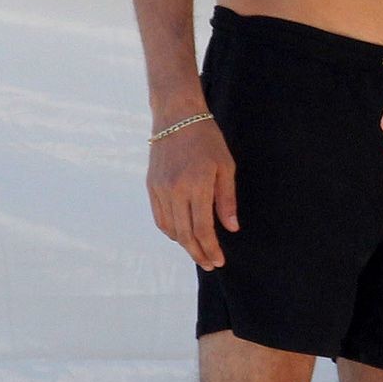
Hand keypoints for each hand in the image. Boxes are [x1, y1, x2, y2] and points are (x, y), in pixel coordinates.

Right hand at [147, 116, 237, 269]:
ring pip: (170, 228)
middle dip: (198, 253)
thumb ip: (226, 200)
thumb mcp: (225, 167)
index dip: (210, 248)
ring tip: (198, 252)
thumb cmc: (207, 140)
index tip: (219, 261)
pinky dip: (171, 231)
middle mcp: (174, 190)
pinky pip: (160, 217)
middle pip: (185, 233)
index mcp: (196, 185)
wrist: (177, 117)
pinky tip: (182, 235)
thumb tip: (231, 228)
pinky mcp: (151, 186)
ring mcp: (160, 189)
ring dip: (184, 244)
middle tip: (210, 264)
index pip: (202, 228)